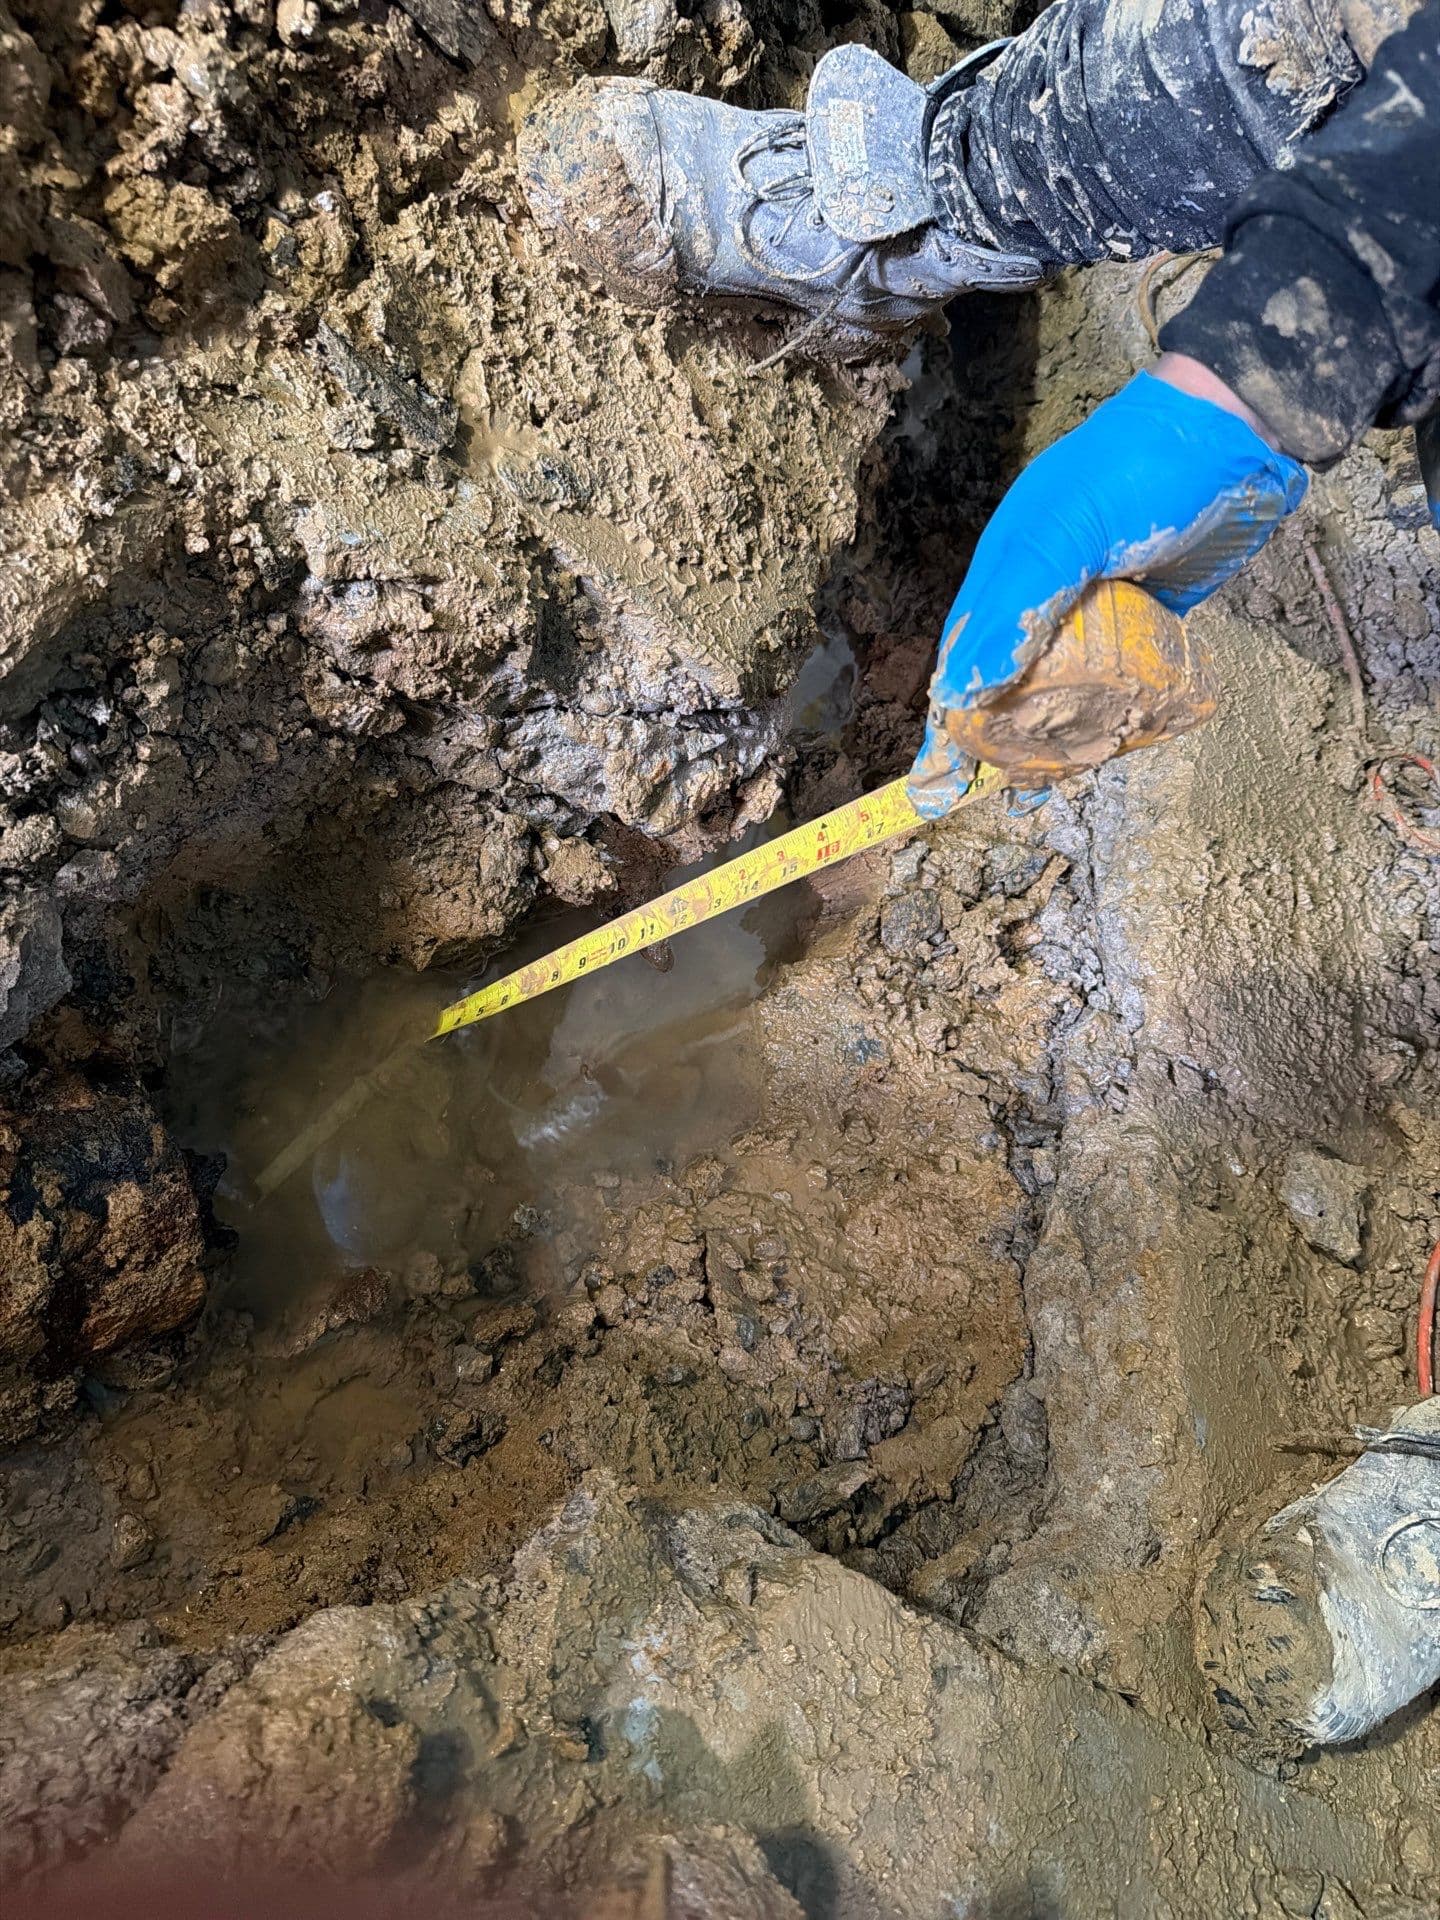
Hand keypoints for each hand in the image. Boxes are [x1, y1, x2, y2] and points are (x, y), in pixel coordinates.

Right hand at [906, 366, 1308, 818]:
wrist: (1238, 429)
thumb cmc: (1142, 471)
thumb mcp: (1069, 533)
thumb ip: (1019, 608)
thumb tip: (965, 691)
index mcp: (1008, 567)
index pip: (962, 656)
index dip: (944, 721)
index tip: (931, 782)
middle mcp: (1044, 590)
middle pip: (1008, 678)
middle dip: (997, 740)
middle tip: (997, 796)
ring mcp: (1098, 603)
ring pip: (1065, 684)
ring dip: (1058, 734)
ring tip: (1051, 788)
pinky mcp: (1149, 612)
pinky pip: (1121, 674)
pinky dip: (1114, 710)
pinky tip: (1114, 743)